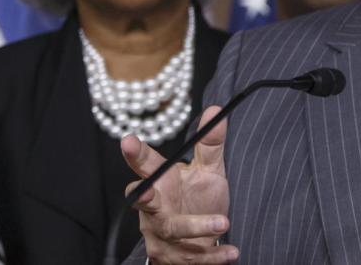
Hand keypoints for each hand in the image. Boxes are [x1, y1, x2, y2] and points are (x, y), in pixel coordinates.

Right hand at [121, 105, 238, 263]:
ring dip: (197, 228)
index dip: (135, 154)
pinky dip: (213, 256)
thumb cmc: (199, 198)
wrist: (202, 238)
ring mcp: (160, 235)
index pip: (145, 165)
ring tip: (223, 223)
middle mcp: (154, 209)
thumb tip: (217, 110)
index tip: (128, 141)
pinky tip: (231, 251)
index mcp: (161, 182)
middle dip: (143, 198)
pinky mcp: (171, 257)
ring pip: (173, 231)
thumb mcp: (208, 170)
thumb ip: (210, 143)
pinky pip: (191, 257)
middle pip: (145, 203)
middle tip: (146, 192)